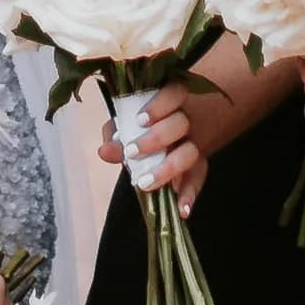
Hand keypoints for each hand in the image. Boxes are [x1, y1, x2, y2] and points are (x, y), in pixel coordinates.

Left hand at [109, 87, 211, 217]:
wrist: (182, 128)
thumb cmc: (148, 122)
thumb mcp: (128, 121)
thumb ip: (116, 133)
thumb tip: (105, 152)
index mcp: (171, 101)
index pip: (174, 93)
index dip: (160, 105)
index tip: (140, 119)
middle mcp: (187, 120)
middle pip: (180, 124)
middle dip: (156, 139)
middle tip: (132, 152)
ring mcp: (195, 143)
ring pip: (190, 153)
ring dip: (168, 168)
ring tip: (145, 183)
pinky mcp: (198, 166)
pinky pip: (198, 179)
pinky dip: (190, 195)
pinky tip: (182, 210)